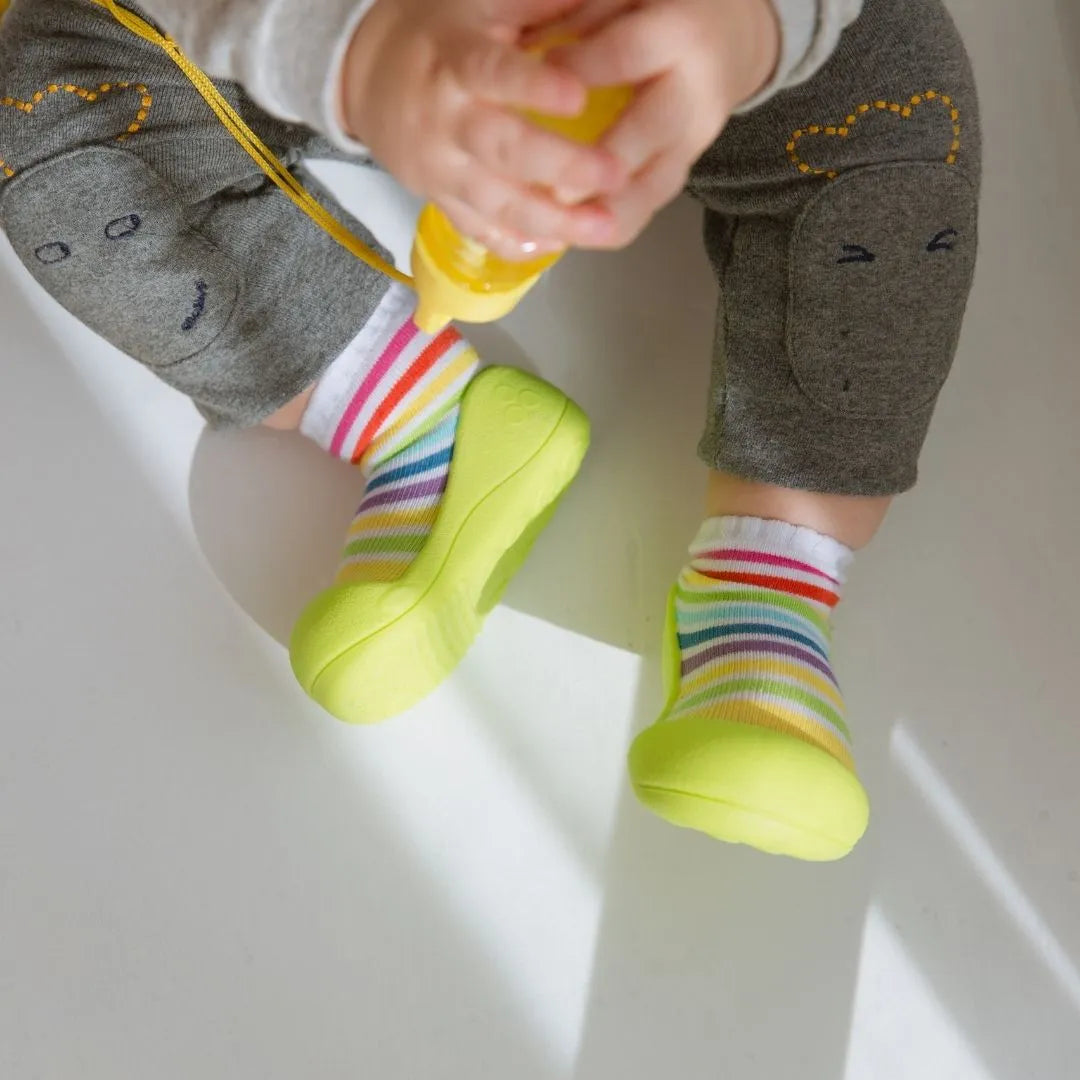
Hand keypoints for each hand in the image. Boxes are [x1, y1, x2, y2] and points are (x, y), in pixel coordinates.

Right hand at [340, 0, 628, 259]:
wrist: (368, 74)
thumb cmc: (439, 32)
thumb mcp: (479, 2)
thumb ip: (538, 5)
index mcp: (454, 60)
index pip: (492, 75)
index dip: (533, 88)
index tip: (578, 97)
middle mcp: (445, 119)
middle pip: (501, 150)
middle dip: (560, 167)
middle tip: (614, 175)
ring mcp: (440, 167)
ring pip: (495, 203)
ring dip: (551, 221)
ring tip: (603, 228)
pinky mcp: (439, 198)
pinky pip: (477, 229)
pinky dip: (515, 243)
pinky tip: (557, 246)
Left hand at [547, 0, 780, 248]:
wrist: (733, 38)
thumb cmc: (663, 7)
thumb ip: (585, 11)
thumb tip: (529, 40)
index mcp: (679, 32)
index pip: (626, 52)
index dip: (582, 67)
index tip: (538, 76)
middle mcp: (693, 90)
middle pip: (650, 131)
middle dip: (603, 165)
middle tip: (557, 191)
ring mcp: (693, 138)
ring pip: (653, 184)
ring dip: (608, 214)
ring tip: (563, 232)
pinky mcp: (684, 168)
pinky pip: (650, 204)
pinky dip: (613, 226)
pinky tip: (576, 237)